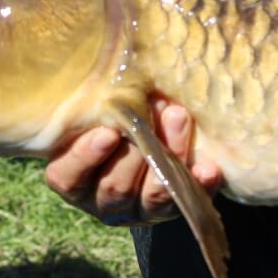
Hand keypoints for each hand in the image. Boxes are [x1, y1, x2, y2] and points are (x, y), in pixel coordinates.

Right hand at [44, 97, 223, 224]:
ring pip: (151, 196)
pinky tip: (209, 168)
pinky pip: (187, 202)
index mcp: (74, 177)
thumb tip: (122, 67)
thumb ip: (103, 100)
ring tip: (180, 119)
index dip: (86, 157)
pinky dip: (200, 185)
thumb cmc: (113, 117)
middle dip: (137, 151)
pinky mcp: (172, 211)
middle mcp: (102, 199)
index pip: (68, 176)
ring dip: (169, 158)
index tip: (108, 132)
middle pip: (114, 187)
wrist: (150, 139)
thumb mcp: (101, 111)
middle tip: (155, 111)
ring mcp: (139, 210)